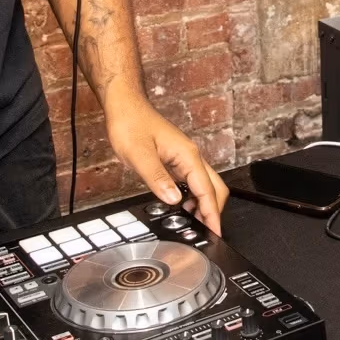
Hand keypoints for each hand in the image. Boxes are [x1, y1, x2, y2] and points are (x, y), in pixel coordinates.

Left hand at [104, 87, 229, 232]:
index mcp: (187, 155)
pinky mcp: (177, 159)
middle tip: (207, 233)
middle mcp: (191, 156)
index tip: (215, 232)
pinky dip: (194, 197)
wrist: (125, 106)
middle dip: (214, 211)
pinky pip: (193, 181)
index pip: (207, 190)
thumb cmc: (130, 124)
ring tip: (196, 225)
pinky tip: (183, 207)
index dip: (212, 214)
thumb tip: (174, 200)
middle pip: (214, 188)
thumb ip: (157, 178)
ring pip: (205, 184)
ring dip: (204, 205)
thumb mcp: (139, 155)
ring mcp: (185, 157)